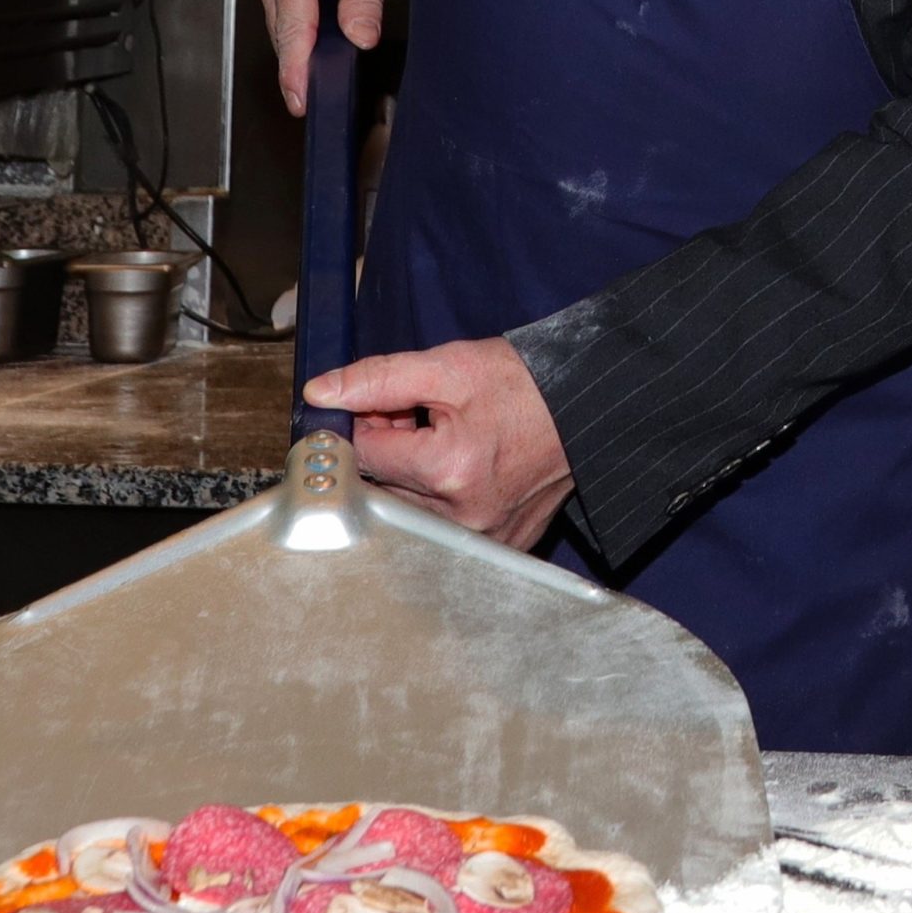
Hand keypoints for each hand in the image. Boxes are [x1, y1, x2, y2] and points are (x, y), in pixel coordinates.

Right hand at [249, 0, 404, 114]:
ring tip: (316, 75)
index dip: (296, 68)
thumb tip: (358, 38)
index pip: (293, 27)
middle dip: (297, 64)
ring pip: (283, 22)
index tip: (299, 97)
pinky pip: (287, 9)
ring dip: (300, 46)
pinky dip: (301, 28)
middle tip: (311, 97)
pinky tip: (317, 44)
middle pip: (283, 30)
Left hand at [302, 340, 573, 551]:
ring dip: (411, 478)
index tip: (387, 404)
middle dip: (388, 450)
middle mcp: (462, 516)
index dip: (367, 421)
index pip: (364, 454)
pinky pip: (443, 530)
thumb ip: (379, 378)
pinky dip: (440, 501)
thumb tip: (321, 392)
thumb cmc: (527, 384)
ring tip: (443, 442)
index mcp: (447, 469)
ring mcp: (483, 537)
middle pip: (383, 487)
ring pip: (409, 512)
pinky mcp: (501, 546)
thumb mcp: (451, 366)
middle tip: (419, 418)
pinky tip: (462, 470)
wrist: (589, 406)